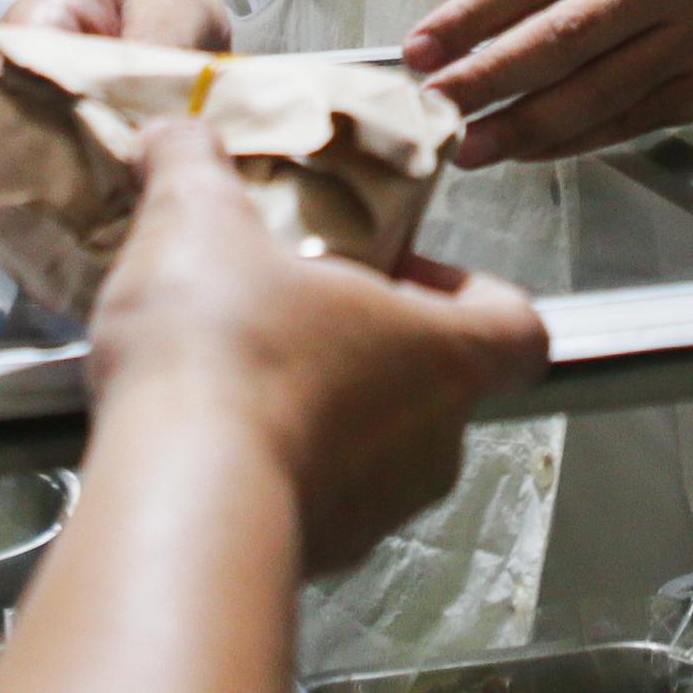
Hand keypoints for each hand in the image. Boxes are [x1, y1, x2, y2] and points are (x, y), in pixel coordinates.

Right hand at [85, 119, 545, 573]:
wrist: (178, 504)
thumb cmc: (225, 359)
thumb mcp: (198, 223)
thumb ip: (193, 164)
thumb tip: (177, 136)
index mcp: (444, 352)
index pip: (516, 324)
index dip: (472, 289)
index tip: (405, 265)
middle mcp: (432, 443)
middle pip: (431, 380)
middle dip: (364, 339)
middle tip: (292, 301)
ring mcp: (377, 512)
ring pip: (369, 446)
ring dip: (316, 404)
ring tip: (232, 365)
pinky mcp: (315, 556)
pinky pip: (308, 499)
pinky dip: (267, 464)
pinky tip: (199, 432)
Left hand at [405, 0, 692, 167]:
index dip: (468, 17)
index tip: (421, 46)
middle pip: (557, 39)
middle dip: (484, 78)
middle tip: (432, 104)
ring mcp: (687, 41)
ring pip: (592, 92)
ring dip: (521, 127)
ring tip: (466, 146)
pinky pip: (626, 122)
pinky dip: (571, 141)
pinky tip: (527, 151)